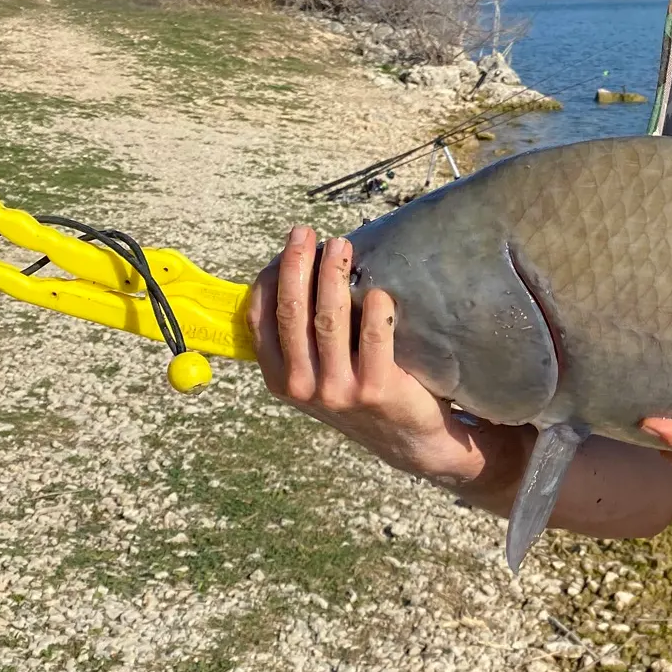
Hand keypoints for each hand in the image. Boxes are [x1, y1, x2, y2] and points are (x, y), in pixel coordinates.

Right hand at [247, 225, 519, 489]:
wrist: (410, 439)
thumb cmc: (360, 389)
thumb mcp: (318, 372)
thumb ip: (302, 335)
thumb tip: (297, 266)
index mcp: (280, 378)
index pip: (261, 318)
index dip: (271, 277)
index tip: (290, 246)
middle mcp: (304, 386)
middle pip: (292, 312)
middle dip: (297, 265)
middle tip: (307, 232)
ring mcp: (338, 390)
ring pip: (329, 320)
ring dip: (333, 276)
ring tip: (341, 246)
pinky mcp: (376, 389)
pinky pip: (374, 338)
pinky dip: (375, 310)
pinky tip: (378, 290)